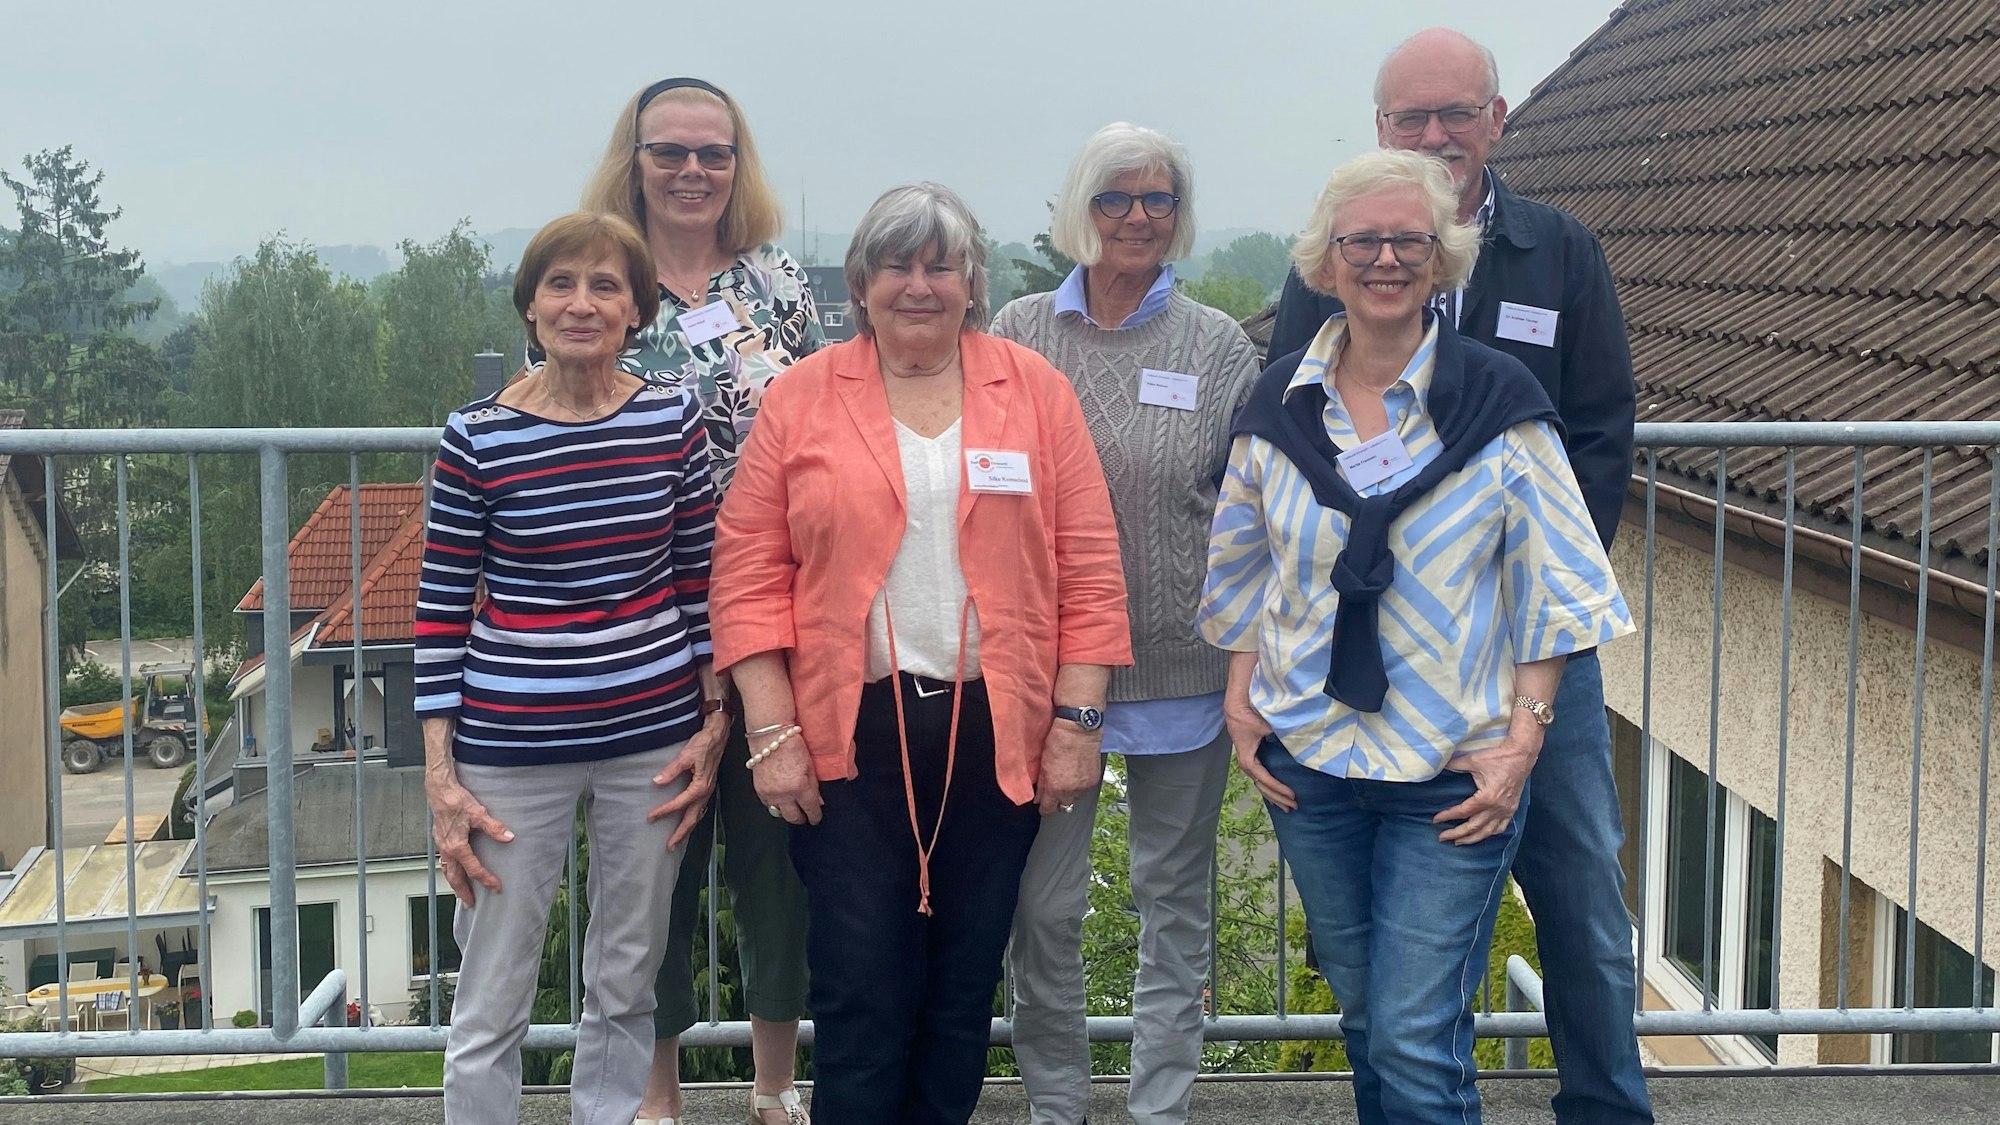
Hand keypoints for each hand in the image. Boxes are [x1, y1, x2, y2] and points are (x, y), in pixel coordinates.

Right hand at [426, 777, 513, 906]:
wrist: (440, 790)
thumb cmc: (456, 801)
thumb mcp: (479, 814)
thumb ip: (494, 828)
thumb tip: (509, 837)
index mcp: (456, 846)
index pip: (474, 869)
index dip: (486, 879)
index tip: (496, 887)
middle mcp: (446, 849)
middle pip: (454, 877)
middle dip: (463, 892)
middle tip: (471, 903)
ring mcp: (441, 845)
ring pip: (447, 870)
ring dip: (455, 883)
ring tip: (462, 892)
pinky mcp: (440, 839)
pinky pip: (444, 861)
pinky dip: (450, 870)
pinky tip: (455, 870)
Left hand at [649, 711, 731, 848]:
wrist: (718, 736)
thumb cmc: (703, 744)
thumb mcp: (686, 755)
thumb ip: (672, 770)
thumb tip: (657, 782)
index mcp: (700, 786)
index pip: (680, 803)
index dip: (665, 811)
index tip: (651, 817)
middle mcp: (706, 792)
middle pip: (693, 818)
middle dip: (681, 833)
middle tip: (669, 846)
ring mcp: (708, 791)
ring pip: (697, 815)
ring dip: (687, 828)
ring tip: (677, 839)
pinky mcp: (707, 788)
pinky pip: (699, 808)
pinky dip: (692, 818)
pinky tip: (686, 820)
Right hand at [753, 730, 822, 825]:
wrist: (770, 736)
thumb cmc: (792, 745)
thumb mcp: (810, 766)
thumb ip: (814, 786)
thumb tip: (817, 801)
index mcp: (800, 787)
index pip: (810, 810)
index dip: (815, 817)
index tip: (816, 818)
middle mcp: (784, 794)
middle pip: (793, 817)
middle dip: (801, 819)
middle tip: (805, 817)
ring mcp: (770, 793)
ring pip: (779, 813)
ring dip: (787, 812)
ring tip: (793, 809)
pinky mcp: (759, 790)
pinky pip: (768, 805)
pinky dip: (775, 804)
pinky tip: (780, 799)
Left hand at [1036, 720, 1104, 815]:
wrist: (1079, 730)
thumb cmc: (1058, 741)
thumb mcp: (1043, 764)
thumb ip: (1042, 784)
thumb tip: (1039, 797)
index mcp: (1055, 788)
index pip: (1048, 809)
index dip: (1044, 808)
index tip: (1042, 804)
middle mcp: (1071, 791)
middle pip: (1063, 806)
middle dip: (1057, 800)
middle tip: (1054, 790)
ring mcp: (1084, 787)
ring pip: (1075, 798)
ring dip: (1069, 793)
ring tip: (1067, 779)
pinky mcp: (1094, 780)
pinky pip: (1084, 789)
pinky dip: (1080, 785)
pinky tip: (1076, 773)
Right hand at [1226, 693, 1293, 812]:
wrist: (1235, 707)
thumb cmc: (1247, 716)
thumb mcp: (1263, 726)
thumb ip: (1277, 735)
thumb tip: (1296, 742)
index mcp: (1247, 760)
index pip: (1264, 779)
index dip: (1278, 788)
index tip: (1292, 795)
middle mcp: (1246, 765)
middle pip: (1263, 788)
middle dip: (1278, 798)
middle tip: (1294, 806)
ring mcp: (1249, 763)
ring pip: (1261, 786)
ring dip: (1274, 796)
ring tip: (1287, 807)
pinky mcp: (1252, 760)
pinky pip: (1261, 779)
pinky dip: (1270, 789)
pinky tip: (1276, 797)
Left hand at [1434, 730, 1541, 845]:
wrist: (1521, 755)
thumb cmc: (1498, 757)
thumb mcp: (1473, 760)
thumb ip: (1455, 765)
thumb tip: (1439, 765)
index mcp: (1487, 798)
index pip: (1463, 812)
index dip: (1448, 816)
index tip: (1436, 820)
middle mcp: (1497, 808)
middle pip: (1474, 827)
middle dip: (1457, 834)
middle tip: (1442, 837)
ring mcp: (1506, 810)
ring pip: (1488, 831)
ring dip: (1472, 839)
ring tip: (1459, 842)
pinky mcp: (1512, 809)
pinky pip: (1501, 827)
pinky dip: (1490, 833)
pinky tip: (1482, 835)